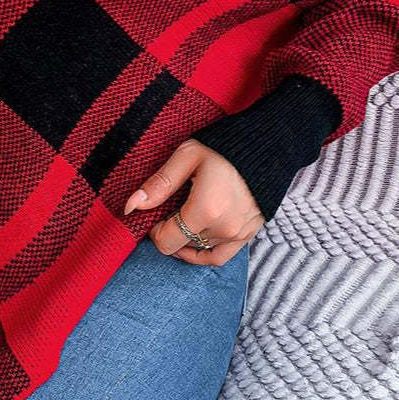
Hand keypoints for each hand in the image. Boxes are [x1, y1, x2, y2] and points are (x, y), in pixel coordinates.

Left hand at [124, 139, 263, 265]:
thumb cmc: (224, 146)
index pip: (166, 242)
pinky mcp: (249, 233)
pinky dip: (204, 253)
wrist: (266, 143)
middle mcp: (223, 229)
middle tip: (170, 208)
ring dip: (186, 238)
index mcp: (205, 211)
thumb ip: (159, 185)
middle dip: (170, 229)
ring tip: (183, 216)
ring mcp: (238, 234)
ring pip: (199, 249)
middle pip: (181, 245)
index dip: (154, 230)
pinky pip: (220, 256)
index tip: (155, 212)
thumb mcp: (186, 157)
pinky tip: (194, 242)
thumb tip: (132, 206)